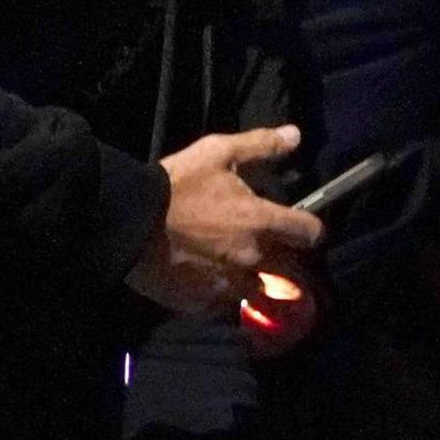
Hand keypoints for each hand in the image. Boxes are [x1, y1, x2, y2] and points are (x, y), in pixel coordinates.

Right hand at [128, 125, 324, 312]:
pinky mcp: (205, 303)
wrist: (129, 221)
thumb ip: (260, 146)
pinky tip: (204, 277)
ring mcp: (230, 285)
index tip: (299, 226)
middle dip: (281, 258)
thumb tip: (296, 135)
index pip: (310, 233)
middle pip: (288, 269)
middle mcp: (254, 258)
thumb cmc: (177, 184)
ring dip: (251, 278)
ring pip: (256, 288)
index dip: (309, 229)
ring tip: (230, 264)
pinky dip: (220, 291)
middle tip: (262, 246)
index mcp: (261, 221)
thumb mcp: (218, 152)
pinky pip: (223, 302)